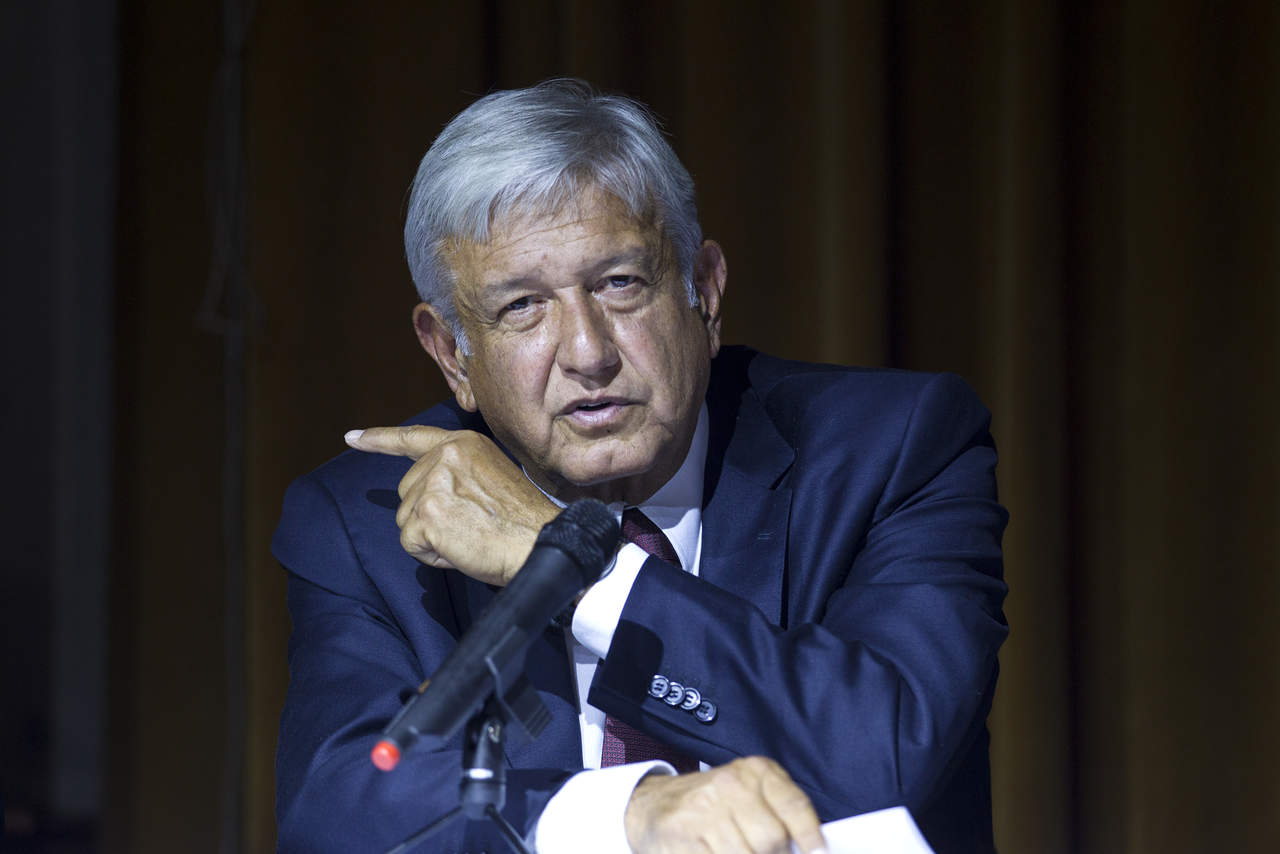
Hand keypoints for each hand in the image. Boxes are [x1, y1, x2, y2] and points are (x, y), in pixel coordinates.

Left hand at [345, 426, 559, 585]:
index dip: (379, 440)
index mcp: (463, 443)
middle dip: (429, 514)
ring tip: (470, 537)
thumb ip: (457, 473)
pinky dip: (432, 555)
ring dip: (431, 536)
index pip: (413, 438)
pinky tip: (461, 549)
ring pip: (406, 519)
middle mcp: (445, 455)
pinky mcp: (426, 513)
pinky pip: (410, 544)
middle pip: (407, 491)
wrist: (540, 542)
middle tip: (470, 524)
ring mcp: (433, 482)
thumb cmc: (523, 520)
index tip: (352, 438)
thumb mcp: (490, 476)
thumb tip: (425, 492)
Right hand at [624, 756, 826, 853]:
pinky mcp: (683, 836)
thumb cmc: (711, 805)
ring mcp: (704, 810)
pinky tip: (714, 853)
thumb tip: (813, 850)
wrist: (652, 805)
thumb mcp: (750, 796)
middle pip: (772, 840)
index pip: (794, 806)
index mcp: (755, 771)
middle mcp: (730, 784)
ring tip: (734, 850)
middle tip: (761, 851)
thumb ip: (781, 816)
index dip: (810, 837)